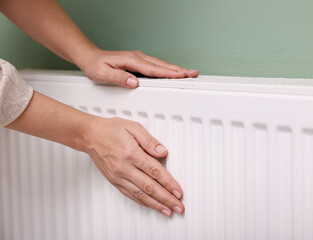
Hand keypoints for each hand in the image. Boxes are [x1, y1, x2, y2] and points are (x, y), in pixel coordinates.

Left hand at [79, 49, 198, 87]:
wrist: (89, 57)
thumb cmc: (95, 65)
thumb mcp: (103, 73)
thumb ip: (119, 78)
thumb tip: (135, 82)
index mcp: (131, 60)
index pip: (154, 69)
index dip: (169, 73)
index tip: (181, 76)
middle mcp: (137, 57)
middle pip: (162, 65)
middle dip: (179, 70)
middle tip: (193, 74)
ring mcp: (139, 59)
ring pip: (161, 65)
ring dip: (176, 69)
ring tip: (189, 73)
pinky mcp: (138, 62)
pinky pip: (156, 66)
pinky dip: (167, 69)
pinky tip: (173, 72)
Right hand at [85, 117, 183, 216]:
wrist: (89, 135)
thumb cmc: (111, 130)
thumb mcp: (133, 127)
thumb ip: (150, 141)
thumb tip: (163, 152)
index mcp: (131, 154)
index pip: (155, 172)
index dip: (169, 183)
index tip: (178, 191)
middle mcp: (124, 168)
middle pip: (150, 187)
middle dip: (166, 199)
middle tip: (178, 206)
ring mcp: (118, 176)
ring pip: (140, 195)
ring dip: (156, 205)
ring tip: (168, 210)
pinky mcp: (114, 181)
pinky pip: (130, 195)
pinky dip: (142, 202)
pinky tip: (151, 205)